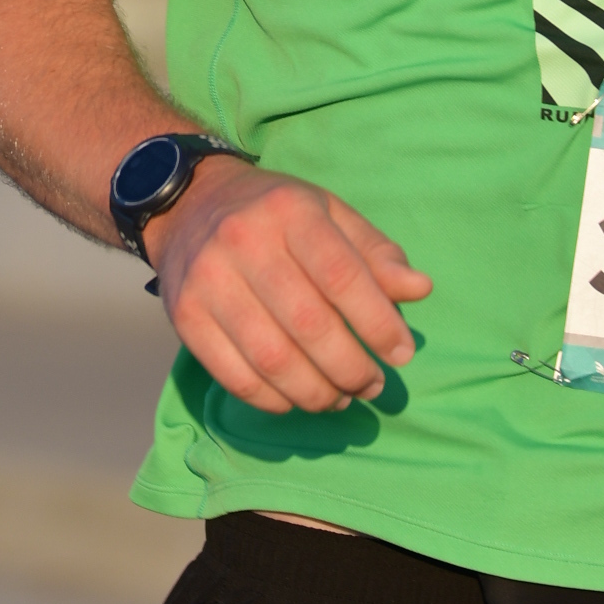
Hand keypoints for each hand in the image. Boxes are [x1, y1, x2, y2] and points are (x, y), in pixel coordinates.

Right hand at [144, 158, 432, 414]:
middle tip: (371, 385)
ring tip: (338, 397)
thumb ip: (375, 254)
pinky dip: (272, 400)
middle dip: (351, 368)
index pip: (342, 276)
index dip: (378, 323)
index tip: (402, 354)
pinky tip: (294, 398)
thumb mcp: (330, 215)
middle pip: (309, 325)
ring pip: (271, 358)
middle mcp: (243, 240)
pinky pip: (233, 375)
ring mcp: (207, 279)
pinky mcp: (183, 314)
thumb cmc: (276, 214)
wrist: (190, 204)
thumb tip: (420, 290)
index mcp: (290, 210)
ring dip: (316, 393)